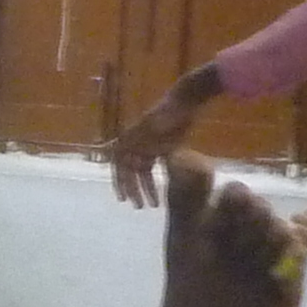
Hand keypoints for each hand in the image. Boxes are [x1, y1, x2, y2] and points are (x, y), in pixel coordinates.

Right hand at [102, 71, 210, 205]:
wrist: (187, 99)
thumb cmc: (173, 110)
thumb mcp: (161, 124)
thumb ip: (148, 141)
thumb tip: (137, 154)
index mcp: (132, 138)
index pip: (120, 165)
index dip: (119, 182)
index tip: (123, 199)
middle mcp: (136, 144)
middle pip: (130, 172)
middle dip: (133, 190)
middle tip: (140, 207)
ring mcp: (148, 146)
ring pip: (142, 173)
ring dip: (145, 189)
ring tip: (153, 205)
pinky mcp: (160, 147)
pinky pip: (152, 168)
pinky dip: (154, 180)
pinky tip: (159, 193)